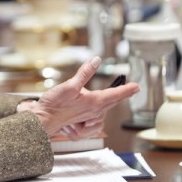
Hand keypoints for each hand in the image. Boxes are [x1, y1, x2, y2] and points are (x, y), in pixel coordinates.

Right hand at [18, 56, 138, 135]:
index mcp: (94, 102)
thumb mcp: (70, 85)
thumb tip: (96, 60)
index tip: (137, 86)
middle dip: (123, 94)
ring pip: (105, 108)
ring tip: (117, 95)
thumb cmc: (55, 105)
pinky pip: (97, 116)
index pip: (115, 94)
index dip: (127, 89)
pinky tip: (98, 107)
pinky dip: (101, 110)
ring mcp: (89, 117)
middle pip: (113, 101)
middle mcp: (94, 111)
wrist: (44, 121)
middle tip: (133, 88)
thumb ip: (85, 73)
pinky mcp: (82, 121)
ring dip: (112, 101)